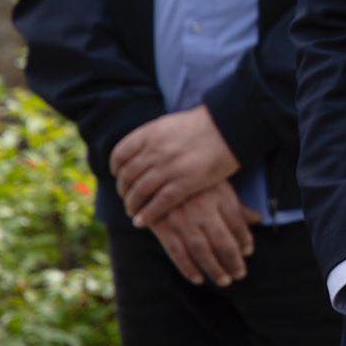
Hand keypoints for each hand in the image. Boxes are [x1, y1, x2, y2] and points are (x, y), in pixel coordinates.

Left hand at [111, 106, 239, 225]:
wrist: (230, 126)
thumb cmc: (205, 124)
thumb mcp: (171, 124)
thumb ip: (154, 136)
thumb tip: (141, 149)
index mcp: (150, 134)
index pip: (120, 155)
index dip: (116, 169)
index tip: (118, 176)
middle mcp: (155, 151)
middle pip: (127, 177)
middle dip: (123, 191)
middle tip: (127, 198)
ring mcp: (169, 168)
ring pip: (139, 193)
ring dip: (132, 205)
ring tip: (133, 212)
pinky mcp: (184, 183)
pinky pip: (158, 204)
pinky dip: (147, 215)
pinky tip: (142, 222)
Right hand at [149, 180, 259, 287]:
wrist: (156, 173)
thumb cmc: (193, 181)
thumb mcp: (218, 186)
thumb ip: (236, 205)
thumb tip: (258, 220)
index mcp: (218, 195)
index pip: (237, 222)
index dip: (245, 239)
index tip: (248, 252)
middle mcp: (202, 208)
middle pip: (222, 240)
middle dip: (233, 260)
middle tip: (240, 274)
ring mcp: (181, 218)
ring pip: (201, 250)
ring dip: (214, 268)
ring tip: (224, 281)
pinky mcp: (162, 226)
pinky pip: (176, 252)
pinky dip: (188, 268)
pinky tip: (198, 278)